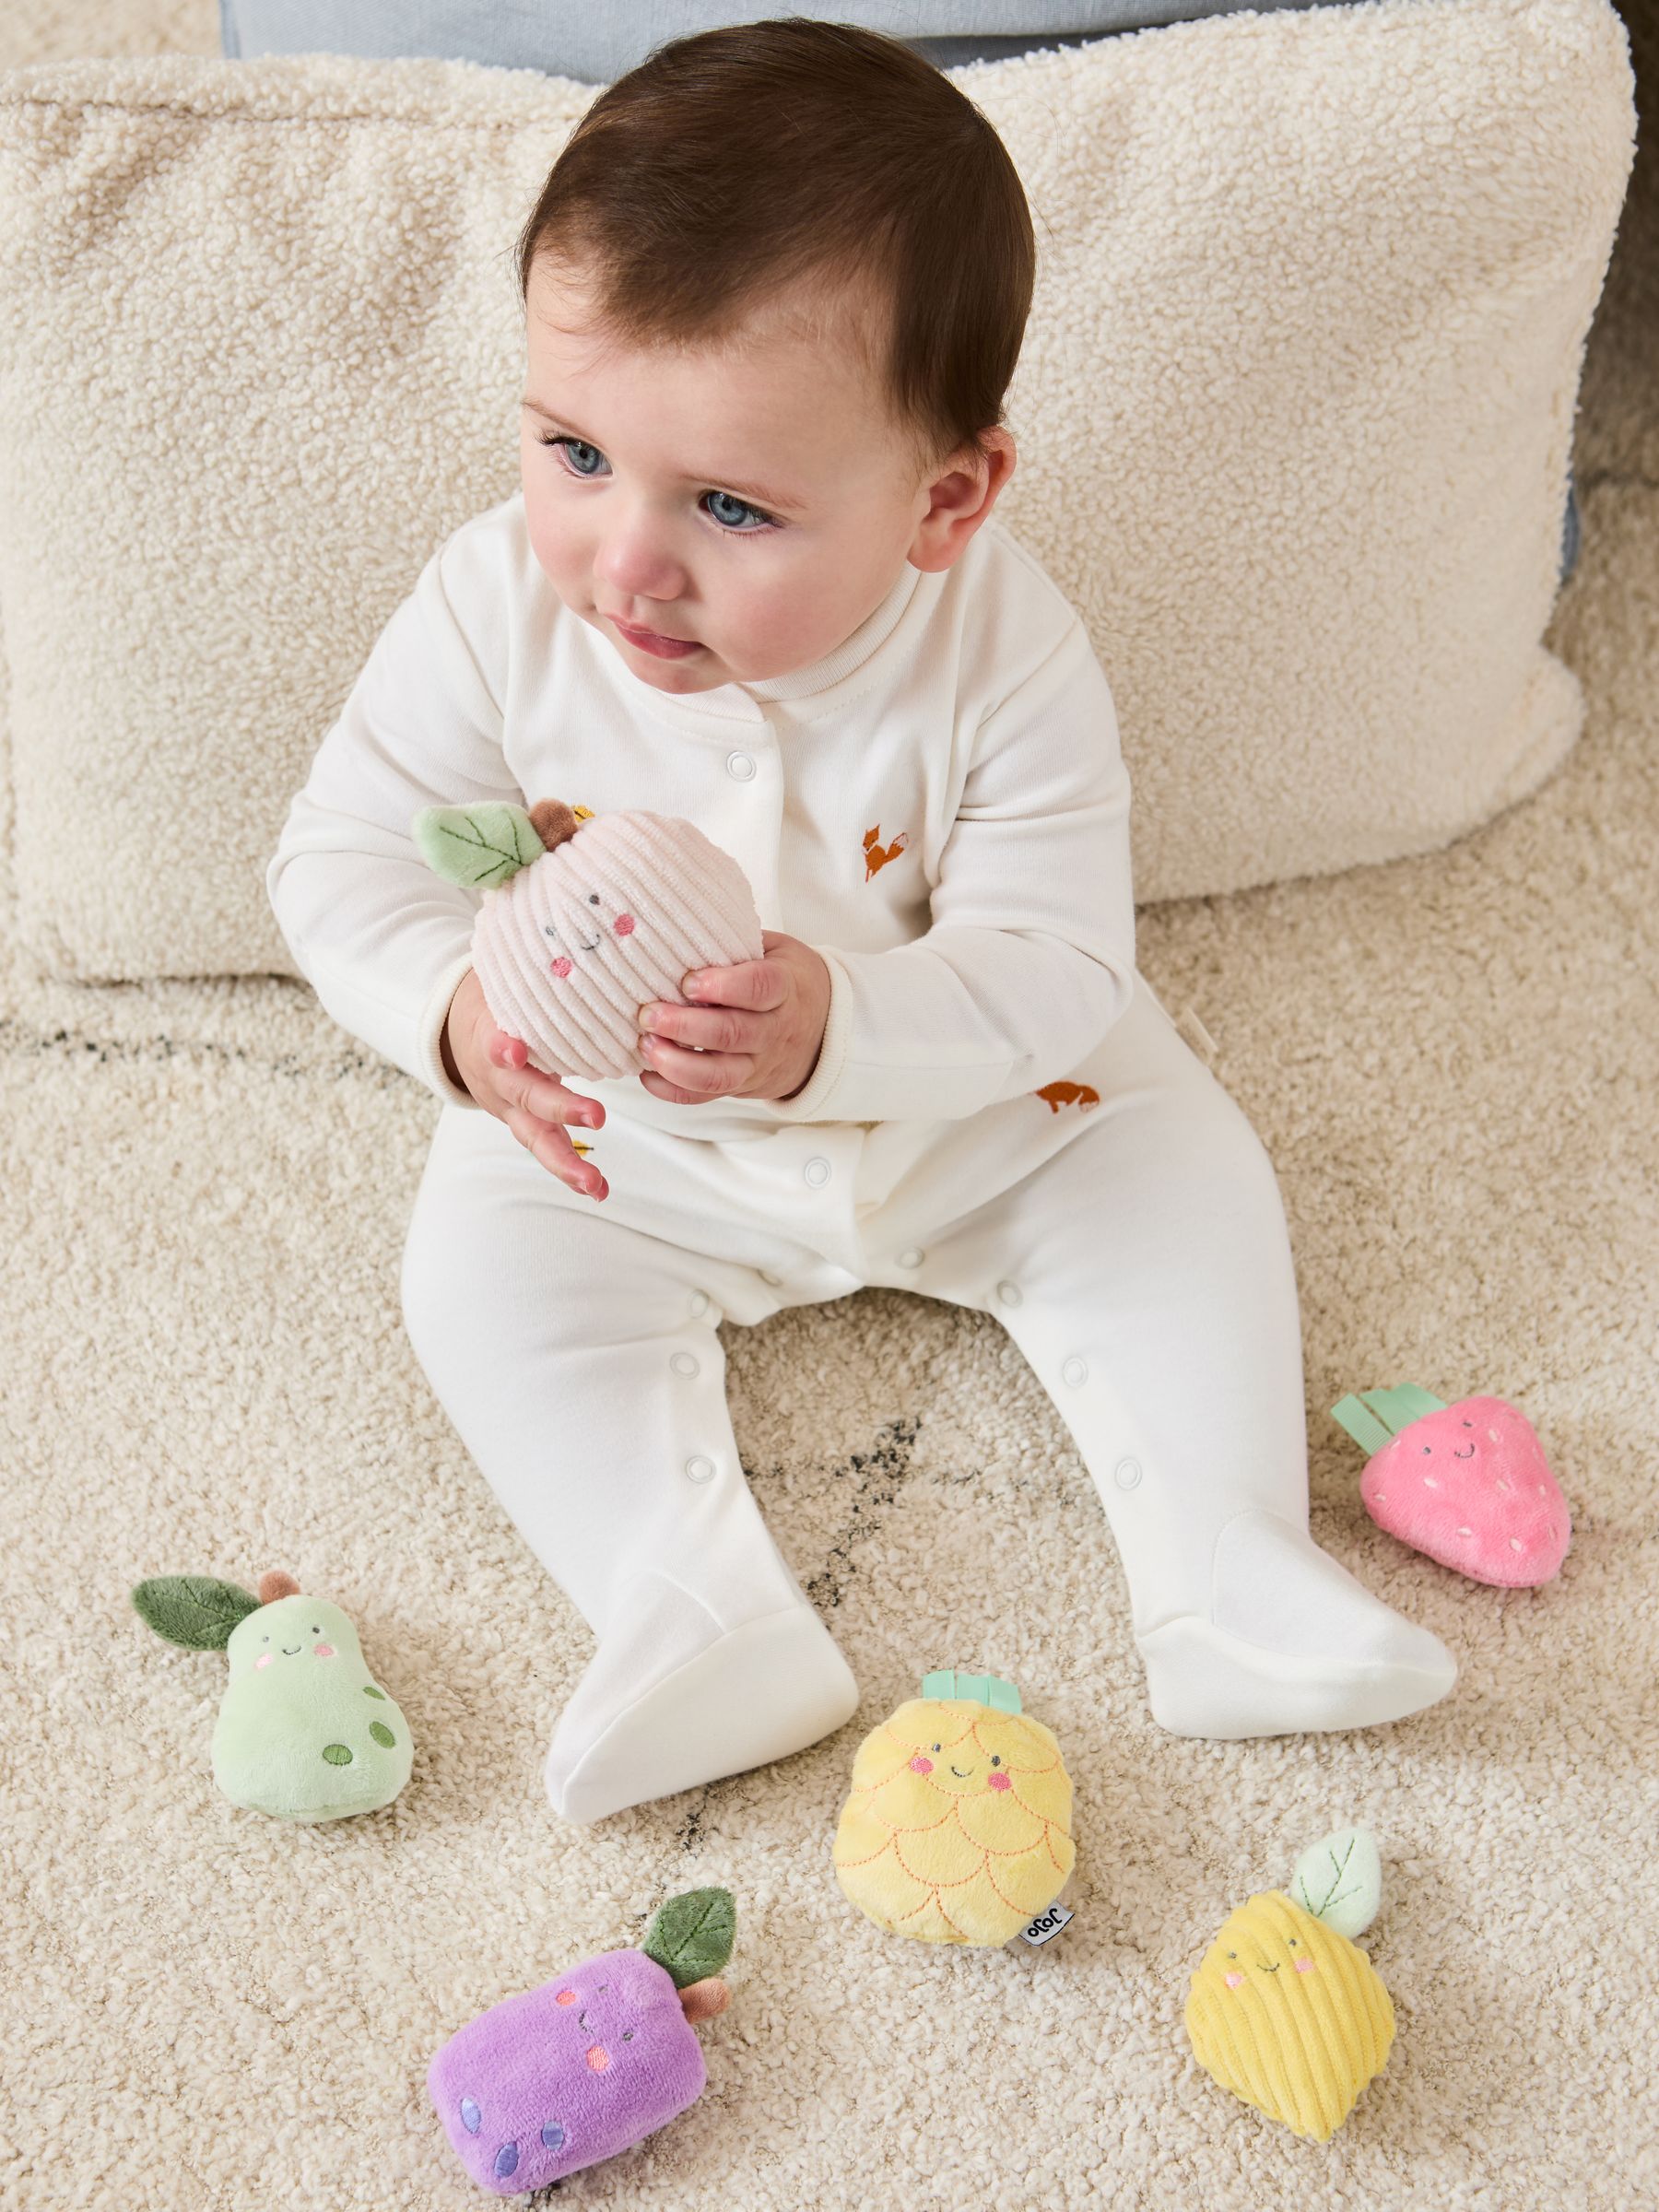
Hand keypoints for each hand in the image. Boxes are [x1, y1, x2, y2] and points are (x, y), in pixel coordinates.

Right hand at [442, 967, 607, 1199]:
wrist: (456, 1029)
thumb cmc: (496, 992)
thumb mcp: (501, 966)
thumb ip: (525, 944)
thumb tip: (548, 872)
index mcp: (490, 1031)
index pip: (493, 1038)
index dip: (503, 1045)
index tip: (512, 1048)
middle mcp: (498, 1075)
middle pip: (524, 1095)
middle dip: (557, 1107)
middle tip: (595, 1116)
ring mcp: (508, 1105)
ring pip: (533, 1137)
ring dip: (565, 1161)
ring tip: (595, 1184)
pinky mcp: (521, 1123)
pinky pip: (545, 1149)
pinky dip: (570, 1169)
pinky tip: (598, 1188)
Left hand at [636, 931, 829, 1105]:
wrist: (825, 1032)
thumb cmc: (788, 980)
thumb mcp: (776, 951)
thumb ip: (737, 943)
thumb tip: (682, 921)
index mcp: (785, 988)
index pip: (759, 988)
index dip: (723, 985)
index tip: (688, 981)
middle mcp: (774, 1030)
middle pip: (732, 1033)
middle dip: (684, 1025)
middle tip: (649, 1013)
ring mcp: (759, 1063)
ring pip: (718, 1074)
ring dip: (675, 1063)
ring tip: (645, 1043)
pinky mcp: (742, 1087)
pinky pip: (706, 1096)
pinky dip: (672, 1090)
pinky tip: (647, 1073)